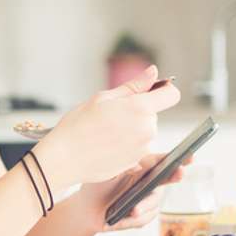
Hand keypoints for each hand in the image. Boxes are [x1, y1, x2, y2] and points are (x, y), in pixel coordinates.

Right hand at [32, 65, 180, 188]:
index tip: (152, 92)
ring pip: (144, 131)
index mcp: (139, 109)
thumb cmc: (77, 127)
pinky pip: (137, 147)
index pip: (171, 95)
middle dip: (137, 112)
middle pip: (153, 114)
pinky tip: (105, 146)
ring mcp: (142, 149)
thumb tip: (152, 72)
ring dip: (131, 129)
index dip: (164, 90)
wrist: (63, 159)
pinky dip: (126, 145)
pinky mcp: (136, 163)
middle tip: (110, 116)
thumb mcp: (103, 98)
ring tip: (105, 133)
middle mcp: (146, 130)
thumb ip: (133, 86)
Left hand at [77, 152, 192, 231]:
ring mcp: (147, 199)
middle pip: (166, 179)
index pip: (160, 161)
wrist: (87, 211)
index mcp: (140, 167)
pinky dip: (131, 220)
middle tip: (178, 172)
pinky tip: (120, 219)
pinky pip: (145, 219)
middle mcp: (148, 181)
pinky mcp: (144, 215)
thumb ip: (121, 168)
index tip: (189, 156)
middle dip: (175, 175)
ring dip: (143, 208)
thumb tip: (137, 164)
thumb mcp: (104, 174)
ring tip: (132, 211)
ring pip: (153, 203)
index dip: (176, 158)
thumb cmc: (96, 187)